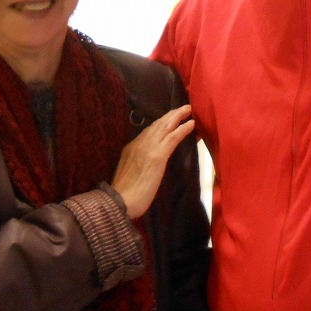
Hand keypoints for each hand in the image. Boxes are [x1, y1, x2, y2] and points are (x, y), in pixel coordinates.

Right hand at [111, 104, 194, 218]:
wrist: (119, 202)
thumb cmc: (123, 195)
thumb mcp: (129, 173)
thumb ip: (138, 164)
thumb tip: (148, 163)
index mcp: (131, 148)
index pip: (148, 131)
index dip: (161, 124)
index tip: (170, 119)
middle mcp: (138, 144)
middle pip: (157, 124)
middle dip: (170, 115)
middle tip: (183, 108)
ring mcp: (148, 148)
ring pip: (165, 127)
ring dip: (177, 116)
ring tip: (188, 110)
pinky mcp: (157, 156)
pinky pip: (172, 138)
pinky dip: (182, 129)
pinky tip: (191, 124)